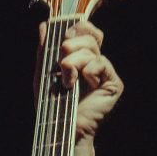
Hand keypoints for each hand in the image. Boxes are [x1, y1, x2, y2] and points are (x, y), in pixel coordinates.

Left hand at [35, 20, 123, 140]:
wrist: (60, 130)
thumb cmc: (52, 106)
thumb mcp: (43, 75)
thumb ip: (44, 51)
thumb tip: (43, 26)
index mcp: (82, 58)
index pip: (87, 30)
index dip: (77, 28)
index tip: (64, 38)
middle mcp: (96, 63)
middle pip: (88, 37)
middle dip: (69, 47)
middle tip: (61, 66)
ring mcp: (105, 73)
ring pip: (91, 49)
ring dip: (73, 63)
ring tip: (67, 82)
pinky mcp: (113, 83)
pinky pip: (100, 63)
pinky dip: (87, 72)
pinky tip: (80, 86)